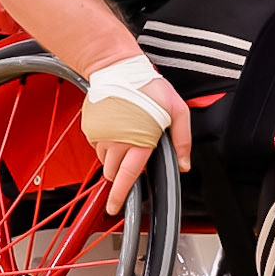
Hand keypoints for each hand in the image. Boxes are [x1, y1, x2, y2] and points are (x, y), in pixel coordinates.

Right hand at [87, 72, 191, 214]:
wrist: (117, 69)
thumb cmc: (148, 86)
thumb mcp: (177, 111)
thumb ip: (182, 140)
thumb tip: (183, 164)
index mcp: (138, 140)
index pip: (128, 175)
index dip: (120, 194)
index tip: (115, 207)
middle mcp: (116, 141)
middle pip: (112, 172)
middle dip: (120, 174)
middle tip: (130, 160)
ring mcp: (101, 134)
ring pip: (104, 160)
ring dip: (113, 158)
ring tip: (126, 139)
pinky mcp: (91, 128)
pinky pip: (96, 146)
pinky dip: (105, 144)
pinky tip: (117, 129)